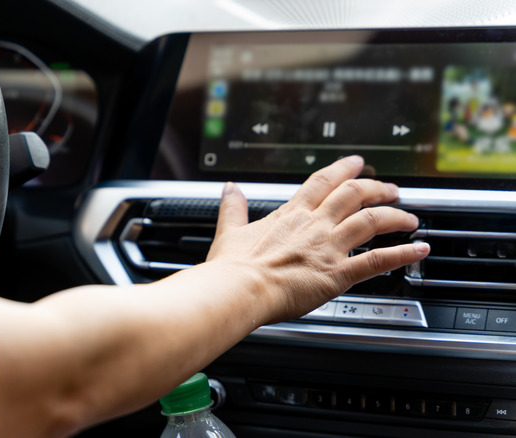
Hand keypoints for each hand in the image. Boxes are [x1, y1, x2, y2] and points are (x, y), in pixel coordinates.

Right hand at [206, 156, 429, 323]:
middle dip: (377, 188)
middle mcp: (314, 225)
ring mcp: (329, 247)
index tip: (356, 163)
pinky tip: (419, 249)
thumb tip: (230, 189)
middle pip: (354, 194)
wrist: (240, 289)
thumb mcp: (230, 230)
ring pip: (371, 221)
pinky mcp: (338, 273)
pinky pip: (378, 260)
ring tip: (410, 217)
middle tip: (391, 189)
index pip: (323, 182)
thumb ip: (233, 208)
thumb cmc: (233, 267)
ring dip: (395, 216)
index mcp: (290, 214)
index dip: (343, 169)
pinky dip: (403, 254)